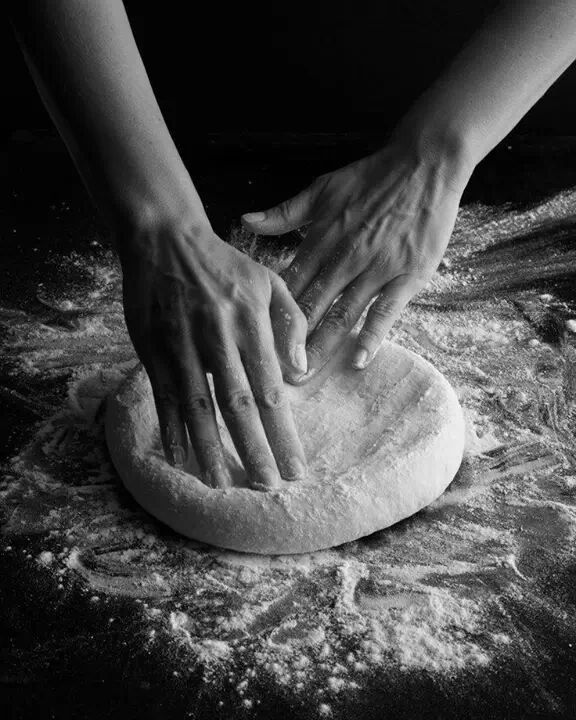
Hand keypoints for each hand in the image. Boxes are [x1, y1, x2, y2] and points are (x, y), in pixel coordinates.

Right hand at [118, 215, 307, 489]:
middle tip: (266, 486)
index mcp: (250, 324)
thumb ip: (291, 324)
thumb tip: (300, 372)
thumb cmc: (224, 265)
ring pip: (197, 405)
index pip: (271, 390)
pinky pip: (164, 395)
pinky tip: (178, 456)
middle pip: (237, 404)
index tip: (296, 468)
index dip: (283, 432)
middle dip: (253, 449)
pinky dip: (170, 427)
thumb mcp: (269, 281)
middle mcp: (217, 338)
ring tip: (221, 484)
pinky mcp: (153, 349)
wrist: (165, 239)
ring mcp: (181, 345)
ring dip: (209, 448)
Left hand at [242, 140, 471, 377]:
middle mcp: (345, 257)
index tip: (257, 338)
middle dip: (291, 340)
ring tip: (306, 373)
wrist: (424, 163)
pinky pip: (386, 311)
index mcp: (322, 239)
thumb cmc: (372, 178)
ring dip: (323, 346)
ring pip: (343, 313)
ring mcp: (377, 269)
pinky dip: (372, 336)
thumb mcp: (322, 188)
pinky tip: (358, 360)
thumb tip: (245, 221)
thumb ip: (284, 212)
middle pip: (312, 305)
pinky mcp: (408, 275)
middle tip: (275, 371)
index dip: (272, 313)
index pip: (290, 284)